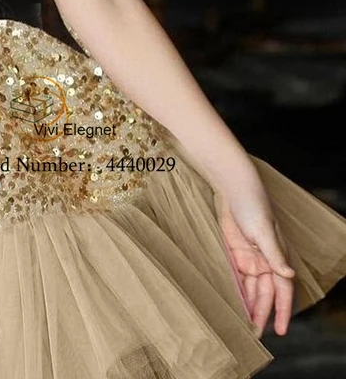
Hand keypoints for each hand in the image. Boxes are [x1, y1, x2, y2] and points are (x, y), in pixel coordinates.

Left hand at [216, 180, 295, 337]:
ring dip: (249, 305)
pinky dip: (236, 290)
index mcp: (276, 257)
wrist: (231, 185)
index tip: (280, 330)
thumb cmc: (251, 204)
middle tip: (255, 334)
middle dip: (262, 313)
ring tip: (244, 326)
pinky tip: (233, 303)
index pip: (282, 290)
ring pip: (250, 288)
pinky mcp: (234, 251)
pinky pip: (236, 276)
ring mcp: (248, 256)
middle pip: (265, 293)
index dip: (282, 310)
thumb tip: (288, 274)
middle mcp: (264, 260)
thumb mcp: (263, 230)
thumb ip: (274, 255)